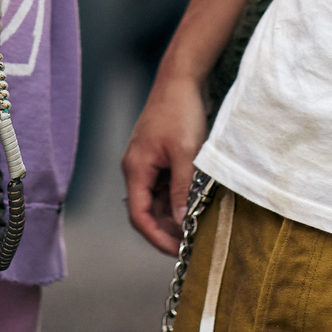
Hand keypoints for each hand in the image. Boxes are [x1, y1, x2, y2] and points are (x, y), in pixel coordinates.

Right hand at [122, 66, 209, 251]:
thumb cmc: (179, 112)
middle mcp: (137, 169)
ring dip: (173, 216)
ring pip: (157, 201)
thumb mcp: (186, 154)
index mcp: (136, 169)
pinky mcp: (159, 158)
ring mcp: (147, 164)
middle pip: (146, 212)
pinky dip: (177, 200)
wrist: (180, 80)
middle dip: (166, 231)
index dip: (157, 237)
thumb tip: (179, 221)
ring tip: (196, 229)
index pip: (139, 216)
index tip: (179, 252)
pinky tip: (194, 207)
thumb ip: (182, 190)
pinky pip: (164, 188)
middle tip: (191, 245)